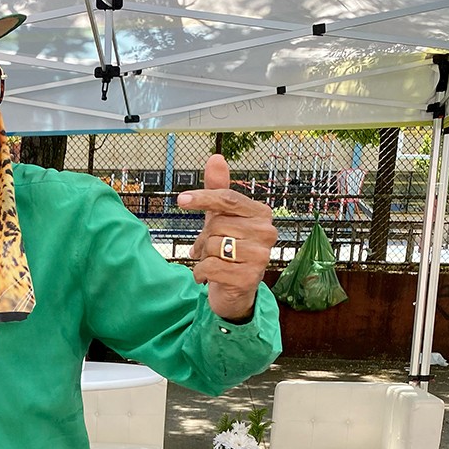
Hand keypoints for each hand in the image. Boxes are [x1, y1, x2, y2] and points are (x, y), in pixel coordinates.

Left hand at [177, 154, 276, 320]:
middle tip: (208, 249)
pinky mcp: (250, 278)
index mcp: (261, 213)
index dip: (203, 197)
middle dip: (204, 237)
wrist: (234, 290)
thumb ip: (217, 189)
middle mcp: (267, 233)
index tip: (181, 200)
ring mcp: (261, 256)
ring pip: (214, 245)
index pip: (228, 199)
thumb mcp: (219, 218)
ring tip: (212, 262)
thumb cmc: (228, 249)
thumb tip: (216, 158)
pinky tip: (206, 276)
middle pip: (217, 224)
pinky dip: (200, 272)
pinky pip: (211, 267)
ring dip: (203, 256)